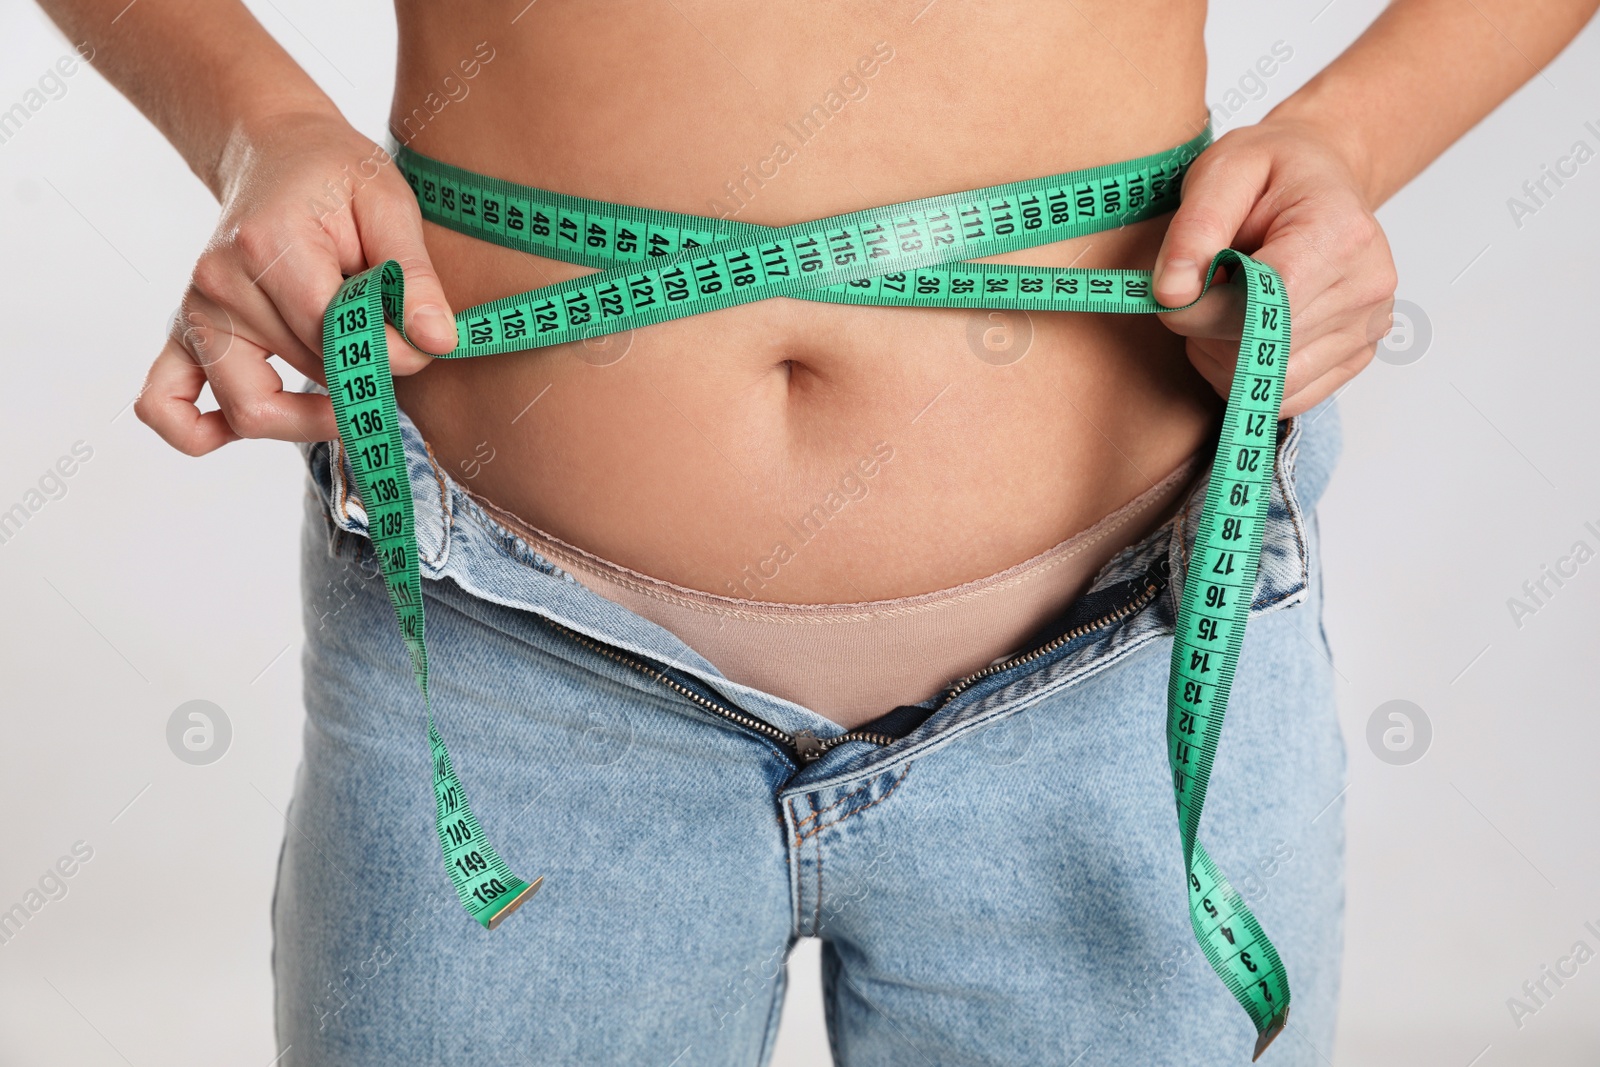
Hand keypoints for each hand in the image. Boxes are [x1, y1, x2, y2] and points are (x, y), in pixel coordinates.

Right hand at [135, 110, 456, 454]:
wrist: (278, 152)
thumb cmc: (339, 177)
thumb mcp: (390, 204)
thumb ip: (415, 277)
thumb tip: (438, 341)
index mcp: (268, 246)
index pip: (331, 338)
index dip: (387, 357)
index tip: (423, 345)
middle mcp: (218, 285)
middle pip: (300, 376)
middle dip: (359, 379)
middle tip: (390, 352)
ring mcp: (193, 313)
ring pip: (251, 411)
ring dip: (310, 410)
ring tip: (347, 379)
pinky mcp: (182, 334)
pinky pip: (166, 406)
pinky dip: (204, 433)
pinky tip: (264, 424)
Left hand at [1152, 117, 1397, 417]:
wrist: (1319, 175)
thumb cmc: (1269, 171)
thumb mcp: (1220, 172)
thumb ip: (1193, 231)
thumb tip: (1170, 296)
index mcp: (1340, 233)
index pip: (1263, 307)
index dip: (1205, 311)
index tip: (1180, 287)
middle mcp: (1367, 287)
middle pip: (1262, 351)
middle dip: (1209, 331)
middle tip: (1206, 287)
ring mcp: (1369, 327)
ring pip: (1272, 385)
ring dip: (1224, 358)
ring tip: (1225, 307)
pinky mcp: (1359, 355)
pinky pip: (1289, 398)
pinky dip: (1249, 377)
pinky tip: (1243, 333)